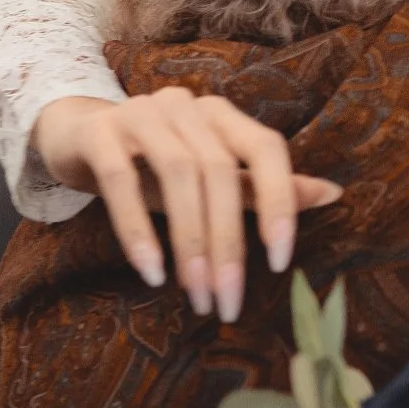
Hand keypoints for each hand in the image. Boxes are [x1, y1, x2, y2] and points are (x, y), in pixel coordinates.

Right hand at [32, 89, 342, 322]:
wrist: (75, 137)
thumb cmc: (152, 164)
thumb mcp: (208, 176)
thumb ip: (261, 186)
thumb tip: (333, 194)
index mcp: (222, 114)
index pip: (266, 148)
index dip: (279, 202)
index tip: (281, 262)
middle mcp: (187, 105)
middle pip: (221, 172)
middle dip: (228, 243)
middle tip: (227, 302)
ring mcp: (141, 113)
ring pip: (178, 175)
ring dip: (190, 242)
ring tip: (195, 295)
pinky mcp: (100, 133)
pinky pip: (122, 180)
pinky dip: (138, 229)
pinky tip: (152, 272)